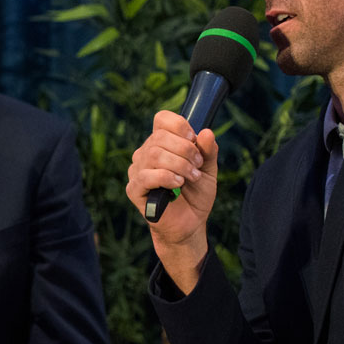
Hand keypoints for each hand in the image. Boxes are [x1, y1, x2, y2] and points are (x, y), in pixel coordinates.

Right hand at [126, 110, 219, 291]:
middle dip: (185, 149)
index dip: (178, 125)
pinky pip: (146, 176)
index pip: (162, 119)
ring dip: (179, 164)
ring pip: (154, 154)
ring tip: (192, 177)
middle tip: (198, 165)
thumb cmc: (195, 195)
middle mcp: (146, 153)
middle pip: (159, 137)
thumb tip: (206, 132)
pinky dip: (166, 177)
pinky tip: (178, 184)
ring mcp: (137, 171)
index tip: (193, 139)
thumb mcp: (208, 170)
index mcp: (161, 143)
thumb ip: (208, 151)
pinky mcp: (134, 189)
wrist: (189, 223)